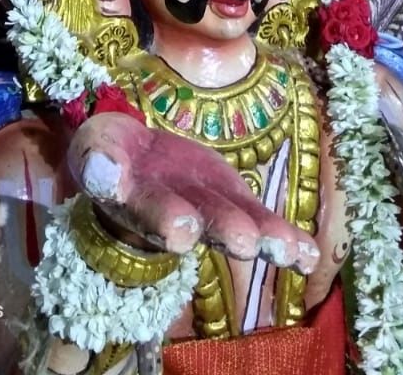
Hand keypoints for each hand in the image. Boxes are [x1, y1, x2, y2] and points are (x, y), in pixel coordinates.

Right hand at [67, 111, 318, 271]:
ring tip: (290, 252)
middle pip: (200, 224)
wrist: (132, 161)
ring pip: (236, 225)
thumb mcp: (95, 149)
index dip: (165, 219)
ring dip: (262, 237)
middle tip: (243, 242)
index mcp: (135, 202)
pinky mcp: (233, 202)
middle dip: (222, 229)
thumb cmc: (109, 156)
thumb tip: (102, 169)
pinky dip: (284, 238)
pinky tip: (307, 254)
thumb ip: (97, 160)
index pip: (149, 211)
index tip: (180, 231)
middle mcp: (176, 217)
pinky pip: (260, 220)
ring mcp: (208, 212)